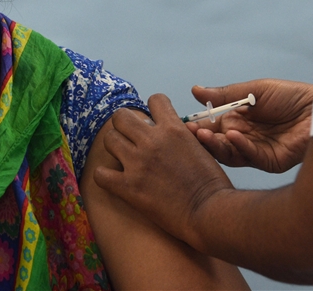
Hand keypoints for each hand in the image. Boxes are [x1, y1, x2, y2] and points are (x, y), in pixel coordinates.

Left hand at [93, 94, 233, 249]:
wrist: (210, 212)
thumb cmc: (212, 184)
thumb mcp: (202, 147)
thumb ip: (182, 135)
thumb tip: (170, 129)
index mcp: (173, 129)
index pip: (154, 100)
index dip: (153, 110)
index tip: (153, 122)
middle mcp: (152, 141)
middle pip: (120, 116)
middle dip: (125, 125)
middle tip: (131, 138)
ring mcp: (138, 163)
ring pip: (109, 139)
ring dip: (115, 148)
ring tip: (123, 158)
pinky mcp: (128, 187)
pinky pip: (100, 174)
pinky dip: (105, 176)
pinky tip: (115, 180)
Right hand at [187, 79, 312, 172]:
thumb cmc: (292, 96)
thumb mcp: (254, 90)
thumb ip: (224, 95)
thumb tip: (195, 90)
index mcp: (240, 121)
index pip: (213, 126)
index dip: (200, 125)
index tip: (185, 123)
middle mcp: (245, 138)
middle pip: (218, 142)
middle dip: (203, 138)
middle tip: (192, 131)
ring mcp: (257, 151)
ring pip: (230, 153)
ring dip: (217, 144)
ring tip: (206, 134)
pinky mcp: (270, 162)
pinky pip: (250, 157)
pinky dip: (240, 146)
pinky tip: (233, 135)